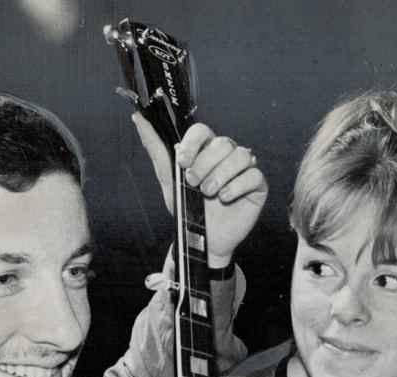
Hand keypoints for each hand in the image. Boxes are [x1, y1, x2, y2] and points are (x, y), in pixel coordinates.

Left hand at [132, 116, 267, 264]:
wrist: (203, 240)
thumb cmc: (187, 209)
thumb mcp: (168, 180)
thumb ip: (156, 150)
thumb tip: (138, 118)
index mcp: (205, 150)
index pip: (202, 131)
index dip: (193, 143)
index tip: (182, 162)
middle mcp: (226, 156)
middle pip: (223, 143)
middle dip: (205, 164)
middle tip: (193, 183)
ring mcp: (244, 170)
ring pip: (241, 156)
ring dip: (221, 174)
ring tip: (209, 192)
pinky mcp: (258, 186)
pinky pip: (254, 175)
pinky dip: (238, 186)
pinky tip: (225, 198)